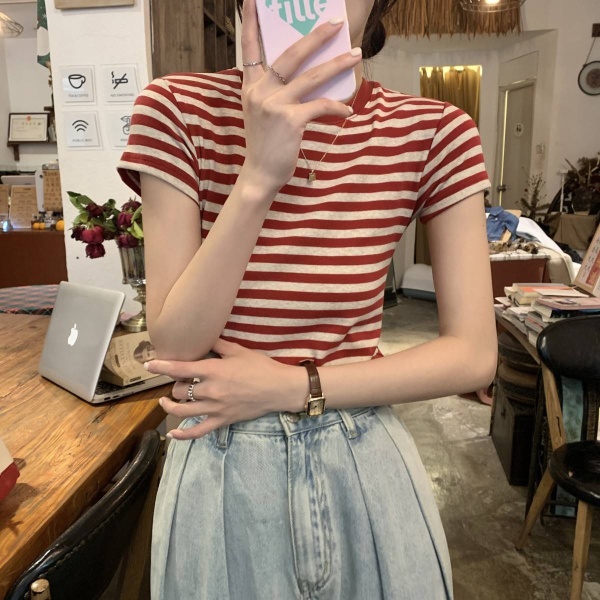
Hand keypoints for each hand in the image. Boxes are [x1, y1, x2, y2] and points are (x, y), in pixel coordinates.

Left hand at [145, 338, 306, 439]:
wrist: (279, 388)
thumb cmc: (261, 367)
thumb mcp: (239, 351)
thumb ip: (218, 345)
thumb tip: (204, 338)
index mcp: (213, 371)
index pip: (180, 369)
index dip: (162, 366)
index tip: (149, 365)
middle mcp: (210, 391)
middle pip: (179, 391)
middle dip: (173, 385)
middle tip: (177, 380)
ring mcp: (215, 408)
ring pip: (183, 411)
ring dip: (169, 407)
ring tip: (165, 402)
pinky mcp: (222, 420)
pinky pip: (198, 431)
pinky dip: (183, 435)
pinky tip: (172, 434)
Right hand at [239, 0, 361, 194]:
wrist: (260, 174)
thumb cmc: (265, 144)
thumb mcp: (261, 112)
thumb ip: (274, 91)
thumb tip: (308, 75)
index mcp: (251, 86)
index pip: (249, 48)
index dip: (250, 22)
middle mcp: (260, 91)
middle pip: (291, 54)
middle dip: (316, 36)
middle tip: (335, 22)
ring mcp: (275, 104)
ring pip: (312, 76)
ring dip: (337, 64)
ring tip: (355, 54)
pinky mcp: (291, 120)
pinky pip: (320, 106)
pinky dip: (336, 107)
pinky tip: (347, 111)